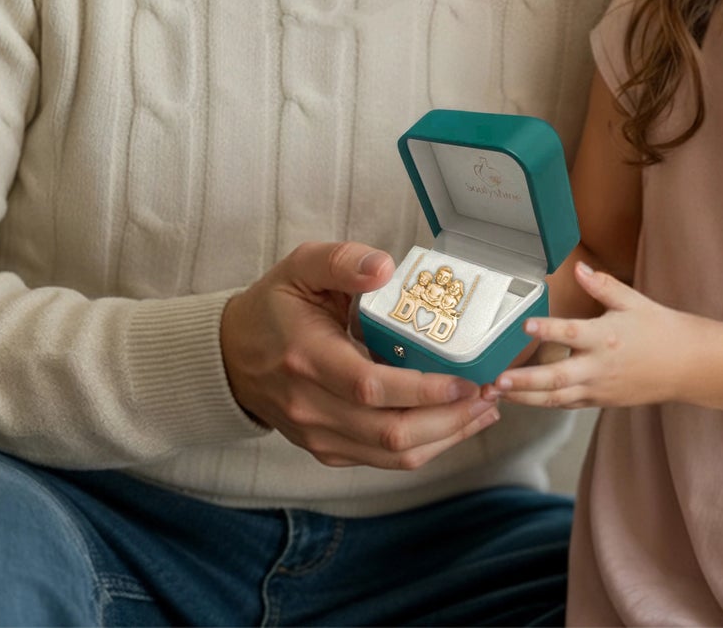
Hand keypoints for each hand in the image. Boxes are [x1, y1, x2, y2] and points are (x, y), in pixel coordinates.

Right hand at [220, 241, 499, 468]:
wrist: (232, 356)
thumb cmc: (275, 307)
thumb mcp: (300, 266)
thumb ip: (342, 261)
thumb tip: (385, 266)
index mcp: (306, 357)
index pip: (370, 387)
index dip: (423, 389)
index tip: (465, 378)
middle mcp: (312, 406)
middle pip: (390, 432)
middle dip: (450, 418)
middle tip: (490, 391)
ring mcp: (319, 435)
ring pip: (392, 455)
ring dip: (447, 436)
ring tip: (485, 407)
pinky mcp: (328, 450)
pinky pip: (383, 461)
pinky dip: (426, 447)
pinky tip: (454, 422)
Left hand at [486, 261, 682, 409]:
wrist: (687, 365)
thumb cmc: (659, 329)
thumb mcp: (632, 301)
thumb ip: (602, 285)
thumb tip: (579, 267)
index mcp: (606, 338)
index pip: (571, 333)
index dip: (547, 330)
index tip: (525, 325)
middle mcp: (599, 367)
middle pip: (556, 378)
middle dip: (524, 381)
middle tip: (497, 381)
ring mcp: (599, 389)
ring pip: (557, 398)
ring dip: (525, 398)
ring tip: (497, 395)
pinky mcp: (601, 401)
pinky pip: (567, 404)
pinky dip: (544, 403)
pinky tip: (523, 399)